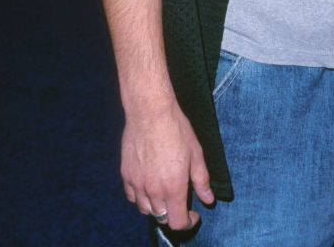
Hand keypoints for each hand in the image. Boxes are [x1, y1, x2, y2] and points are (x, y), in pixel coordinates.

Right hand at [121, 99, 214, 229]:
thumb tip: (208, 199)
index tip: (193, 214)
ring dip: (156, 206)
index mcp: (173, 187)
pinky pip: (132, 196)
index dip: (188, 222)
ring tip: (164, 192)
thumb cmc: (176, 129)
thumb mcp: (196, 153)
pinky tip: (148, 185)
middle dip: (172, 212)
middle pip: (161, 217)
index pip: (177, 222)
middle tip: (179, 199)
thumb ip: (202, 180)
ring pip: (145, 209)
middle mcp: (153, 190)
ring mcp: (137, 183)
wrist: (150, 112)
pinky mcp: (126, 174)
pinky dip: (140, 196)